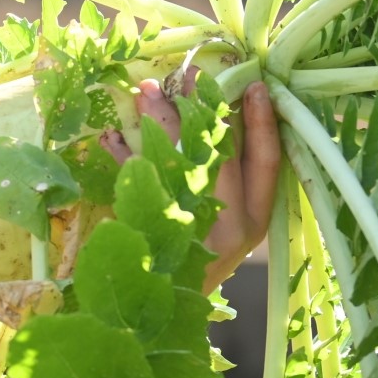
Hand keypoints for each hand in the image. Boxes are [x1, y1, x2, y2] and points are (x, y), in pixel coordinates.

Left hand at [101, 72, 281, 292]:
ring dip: (158, 124)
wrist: (177, 303)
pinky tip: (111, 136)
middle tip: (187, 74)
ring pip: (174, 165)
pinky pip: (135, 187)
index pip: (266, 163)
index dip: (262, 123)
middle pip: (216, 157)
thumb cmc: (214, 251)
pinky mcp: (152, 232)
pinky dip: (122, 158)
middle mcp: (226, 225)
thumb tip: (235, 108)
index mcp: (256, 218)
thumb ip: (244, 177)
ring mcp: (188, 230)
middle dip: (201, 111)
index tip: (256, 86)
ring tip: (143, 92)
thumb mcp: (244, 220)